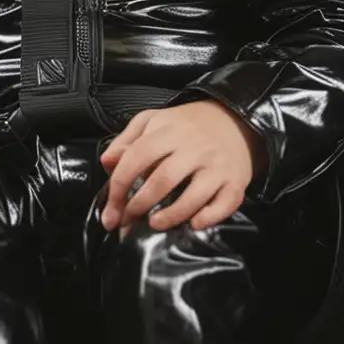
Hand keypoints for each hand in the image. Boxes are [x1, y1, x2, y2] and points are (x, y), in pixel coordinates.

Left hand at [99, 100, 262, 233]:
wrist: (235, 119)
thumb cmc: (189, 126)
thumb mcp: (154, 121)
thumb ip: (126, 140)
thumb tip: (107, 162)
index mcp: (169, 130)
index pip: (136, 158)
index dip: (118, 187)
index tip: (110, 210)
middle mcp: (194, 147)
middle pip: (161, 180)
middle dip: (138, 206)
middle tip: (127, 221)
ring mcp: (216, 165)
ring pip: (192, 196)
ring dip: (170, 216)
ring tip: (155, 223)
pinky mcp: (235, 181)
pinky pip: (223, 204)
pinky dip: (207, 218)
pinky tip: (193, 223)